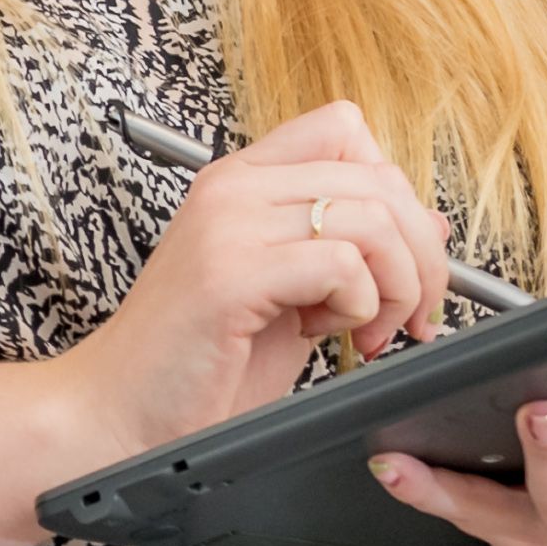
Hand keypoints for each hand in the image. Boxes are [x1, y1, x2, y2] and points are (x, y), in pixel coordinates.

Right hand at [0, 104, 450, 545]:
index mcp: (241, 182)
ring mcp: (228, 225)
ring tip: (365, 335)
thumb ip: (349, 253)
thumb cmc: (198, 364)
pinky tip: (328, 339)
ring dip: (395, 288)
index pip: (346, 129)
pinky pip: (341, 265)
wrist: (117, 416)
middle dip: (419, 255)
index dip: (392, 191)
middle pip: (378, 176)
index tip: (398, 261)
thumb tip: (429, 225)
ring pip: (372, 218)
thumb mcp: (292, 296)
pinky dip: (359, 309)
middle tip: (408, 316)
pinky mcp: (228, 274)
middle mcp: (233, 189)